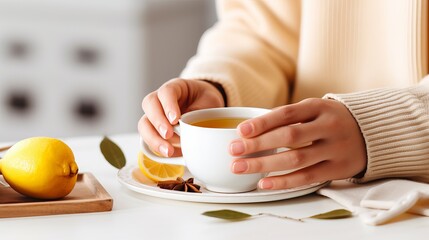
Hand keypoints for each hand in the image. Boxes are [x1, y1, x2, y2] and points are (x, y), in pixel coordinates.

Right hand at [138, 78, 224, 156]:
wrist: (205, 107)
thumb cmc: (206, 101)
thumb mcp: (209, 102)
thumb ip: (199, 112)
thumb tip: (188, 128)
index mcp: (175, 88)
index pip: (166, 92)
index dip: (168, 105)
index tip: (175, 119)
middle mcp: (160, 99)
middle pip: (149, 104)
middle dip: (158, 122)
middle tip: (168, 135)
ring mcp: (155, 114)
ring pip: (144, 123)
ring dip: (153, 138)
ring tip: (168, 151)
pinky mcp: (155, 129)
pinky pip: (148, 138)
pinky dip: (158, 147)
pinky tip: (170, 154)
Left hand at [230, 98, 366, 189]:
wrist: (372, 133)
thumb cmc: (330, 120)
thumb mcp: (315, 110)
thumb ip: (288, 118)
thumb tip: (248, 132)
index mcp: (319, 107)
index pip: (287, 113)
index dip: (262, 122)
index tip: (240, 131)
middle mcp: (328, 126)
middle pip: (289, 137)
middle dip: (258, 144)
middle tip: (233, 150)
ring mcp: (335, 149)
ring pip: (296, 159)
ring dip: (264, 165)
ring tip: (240, 167)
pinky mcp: (338, 169)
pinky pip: (307, 178)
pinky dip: (283, 182)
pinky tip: (263, 183)